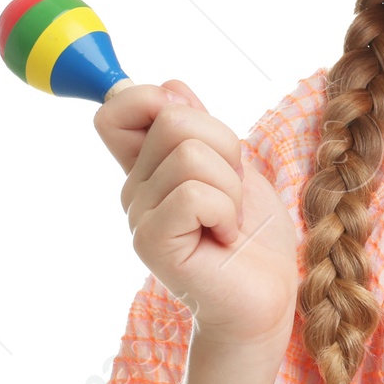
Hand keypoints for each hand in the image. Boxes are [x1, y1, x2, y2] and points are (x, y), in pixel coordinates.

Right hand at [93, 80, 298, 349]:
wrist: (266, 296)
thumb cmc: (253, 234)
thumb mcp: (233, 164)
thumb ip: (198, 128)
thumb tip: (168, 87)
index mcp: (149, 166)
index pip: (117, 109)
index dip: (154, 100)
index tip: (194, 130)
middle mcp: (135, 189)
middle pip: (173, 119)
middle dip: (225, 147)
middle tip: (231, 192)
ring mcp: (139, 217)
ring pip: (191, 154)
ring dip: (230, 185)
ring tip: (228, 219)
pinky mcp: (151, 243)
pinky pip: (195, 194)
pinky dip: (226, 211)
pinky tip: (223, 237)